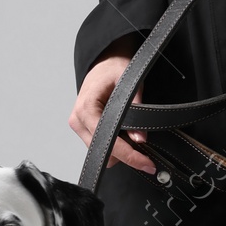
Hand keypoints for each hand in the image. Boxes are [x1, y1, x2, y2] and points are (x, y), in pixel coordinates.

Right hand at [68, 53, 155, 174]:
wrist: (105, 61)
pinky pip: (100, 146)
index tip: (147, 164)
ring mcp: (78, 125)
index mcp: (87, 108)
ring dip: (119, 149)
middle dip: (126, 154)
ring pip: (101, 153)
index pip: (107, 142)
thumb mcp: (131, 83)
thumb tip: (140, 139)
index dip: (129, 156)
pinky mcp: (83, 128)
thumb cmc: (115, 68)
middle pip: (104, 154)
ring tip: (132, 133)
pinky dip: (114, 144)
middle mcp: (78, 120)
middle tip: (145, 149)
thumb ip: (137, 110)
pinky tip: (123, 132)